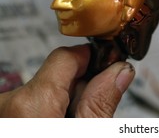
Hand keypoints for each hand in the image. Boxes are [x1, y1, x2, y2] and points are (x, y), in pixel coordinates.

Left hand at [0, 44, 133, 116]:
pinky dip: (46, 112)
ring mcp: (3, 112)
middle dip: (80, 87)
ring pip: (43, 92)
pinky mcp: (5, 118)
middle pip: (56, 75)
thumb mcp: (86, 134)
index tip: (108, 66)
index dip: (91, 58)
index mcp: (31, 105)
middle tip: (93, 111)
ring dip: (63, 103)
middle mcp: (8, 104)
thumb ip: (101, 103)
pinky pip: (29, 106)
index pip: (66, 56)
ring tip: (75, 123)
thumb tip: (120, 71)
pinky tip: (57, 124)